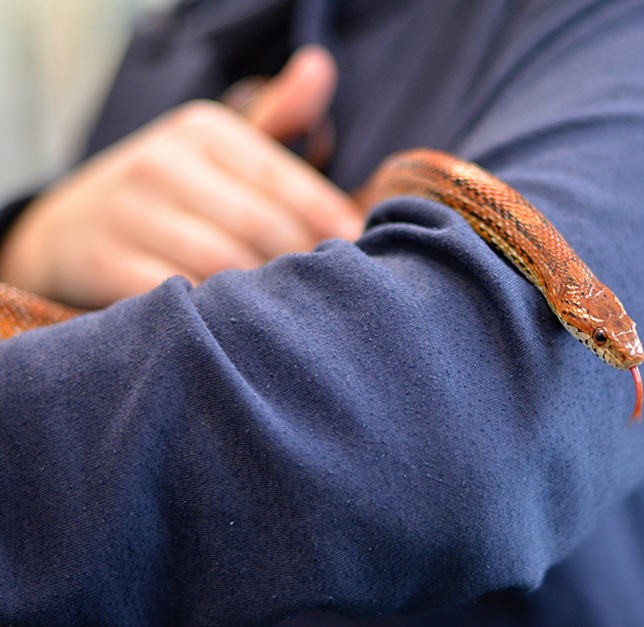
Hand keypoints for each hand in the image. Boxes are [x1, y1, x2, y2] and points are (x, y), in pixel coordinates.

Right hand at [0, 46, 361, 307]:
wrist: (68, 229)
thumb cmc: (172, 190)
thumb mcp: (218, 145)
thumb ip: (277, 116)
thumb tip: (322, 67)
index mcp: (204, 130)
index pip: (287, 183)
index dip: (330, 224)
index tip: (360, 254)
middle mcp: (164, 162)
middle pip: (262, 228)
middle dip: (300, 265)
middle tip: (328, 295)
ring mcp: (129, 212)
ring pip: (224, 264)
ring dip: (263, 296)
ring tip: (292, 314)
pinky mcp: (102, 261)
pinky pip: (178, 295)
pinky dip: (214, 314)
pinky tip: (238, 326)